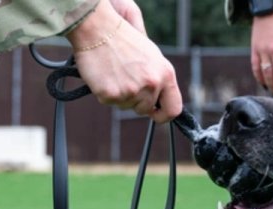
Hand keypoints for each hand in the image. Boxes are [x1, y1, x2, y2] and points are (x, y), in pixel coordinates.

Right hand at [69, 0, 182, 122]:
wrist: (99, 29)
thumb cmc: (124, 40)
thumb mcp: (152, 56)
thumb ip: (159, 79)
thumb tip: (160, 101)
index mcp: (166, 74)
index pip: (174, 109)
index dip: (164, 115)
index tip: (155, 113)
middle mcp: (152, 84)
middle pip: (145, 109)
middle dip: (135, 101)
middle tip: (125, 80)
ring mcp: (132, 91)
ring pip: (126, 106)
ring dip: (120, 95)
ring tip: (115, 73)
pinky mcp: (112, 95)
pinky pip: (109, 103)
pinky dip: (105, 92)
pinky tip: (104, 75)